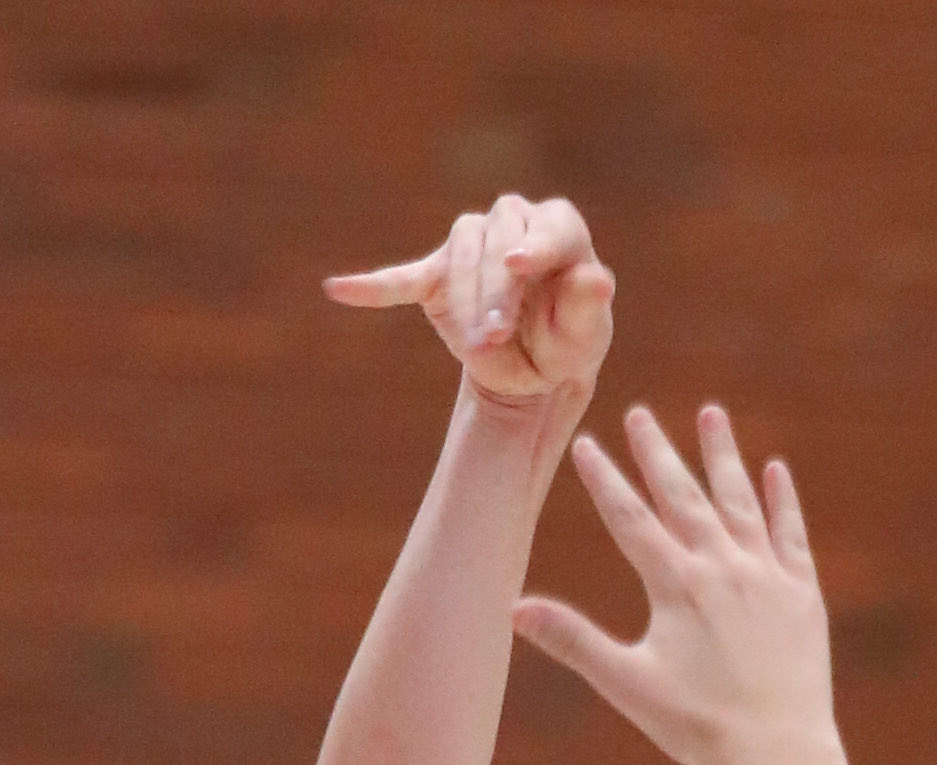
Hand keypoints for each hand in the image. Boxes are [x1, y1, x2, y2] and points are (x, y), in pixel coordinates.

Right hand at [326, 195, 613, 410]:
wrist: (533, 369)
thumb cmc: (566, 343)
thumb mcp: (585, 336)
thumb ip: (588, 307)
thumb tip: (599, 280)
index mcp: (559, 230)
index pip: (551, 225)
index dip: (534, 245)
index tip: (517, 265)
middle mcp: (514, 224)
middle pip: (497, 238)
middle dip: (495, 291)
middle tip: (495, 338)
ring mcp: (471, 246)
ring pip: (458, 255)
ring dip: (464, 301)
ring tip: (476, 348)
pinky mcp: (435, 277)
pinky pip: (403, 279)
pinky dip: (374, 286)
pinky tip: (338, 290)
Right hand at [514, 405, 836, 764]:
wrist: (776, 752)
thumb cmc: (697, 726)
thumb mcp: (626, 683)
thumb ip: (572, 639)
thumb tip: (513, 610)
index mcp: (676, 585)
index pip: (632, 519)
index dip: (605, 480)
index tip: (585, 443)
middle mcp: (722, 567)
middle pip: (684, 496)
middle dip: (657, 452)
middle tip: (639, 414)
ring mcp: (766, 575)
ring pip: (740, 501)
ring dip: (722, 455)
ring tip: (711, 414)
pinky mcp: (803, 594)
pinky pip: (790, 534)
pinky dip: (781, 500)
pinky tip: (774, 469)